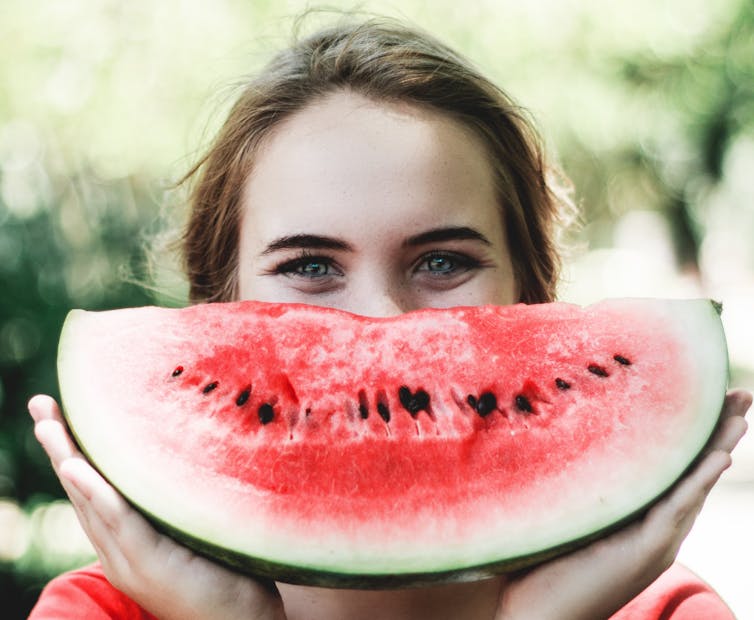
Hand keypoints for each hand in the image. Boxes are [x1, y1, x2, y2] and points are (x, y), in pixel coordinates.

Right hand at [28, 395, 286, 619]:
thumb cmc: (224, 572)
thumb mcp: (192, 528)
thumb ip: (176, 500)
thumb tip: (185, 449)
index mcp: (127, 540)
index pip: (92, 489)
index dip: (73, 451)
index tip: (58, 412)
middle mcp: (119, 550)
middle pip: (82, 490)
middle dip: (59, 446)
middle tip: (40, 404)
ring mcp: (131, 560)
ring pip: (91, 503)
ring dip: (68, 461)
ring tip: (48, 425)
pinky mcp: (151, 564)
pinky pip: (120, 522)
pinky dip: (97, 494)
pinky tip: (78, 468)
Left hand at [495, 389, 750, 619]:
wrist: (540, 617)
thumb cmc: (541, 567)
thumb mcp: (565, 514)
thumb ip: (576, 484)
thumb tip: (556, 434)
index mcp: (640, 518)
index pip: (675, 468)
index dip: (694, 435)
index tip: (709, 397)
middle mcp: (656, 529)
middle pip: (694, 471)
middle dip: (719, 432)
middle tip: (741, 394)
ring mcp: (656, 542)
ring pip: (695, 485)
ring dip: (719, 447)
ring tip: (741, 414)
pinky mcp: (646, 551)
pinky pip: (677, 508)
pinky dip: (698, 480)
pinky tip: (719, 455)